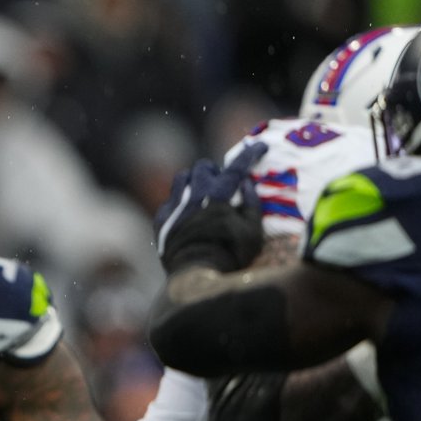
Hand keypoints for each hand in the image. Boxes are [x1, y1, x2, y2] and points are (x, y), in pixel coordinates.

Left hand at [153, 141, 267, 273]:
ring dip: (195, 180)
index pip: (236, 167)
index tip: (259, 147)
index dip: (249, 154)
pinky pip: (170, 198)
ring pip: (183, 178)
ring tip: (202, 192)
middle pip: (204, 167)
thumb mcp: (253, 231)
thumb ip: (251, 203)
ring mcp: (175, 204)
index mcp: (220, 195)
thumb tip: (246, 182)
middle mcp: (195, 193)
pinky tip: (187, 211)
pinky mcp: (161, 217)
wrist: (194, 274)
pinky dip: (181, 200)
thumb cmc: (231, 255)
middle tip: (222, 182)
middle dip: (215, 170)